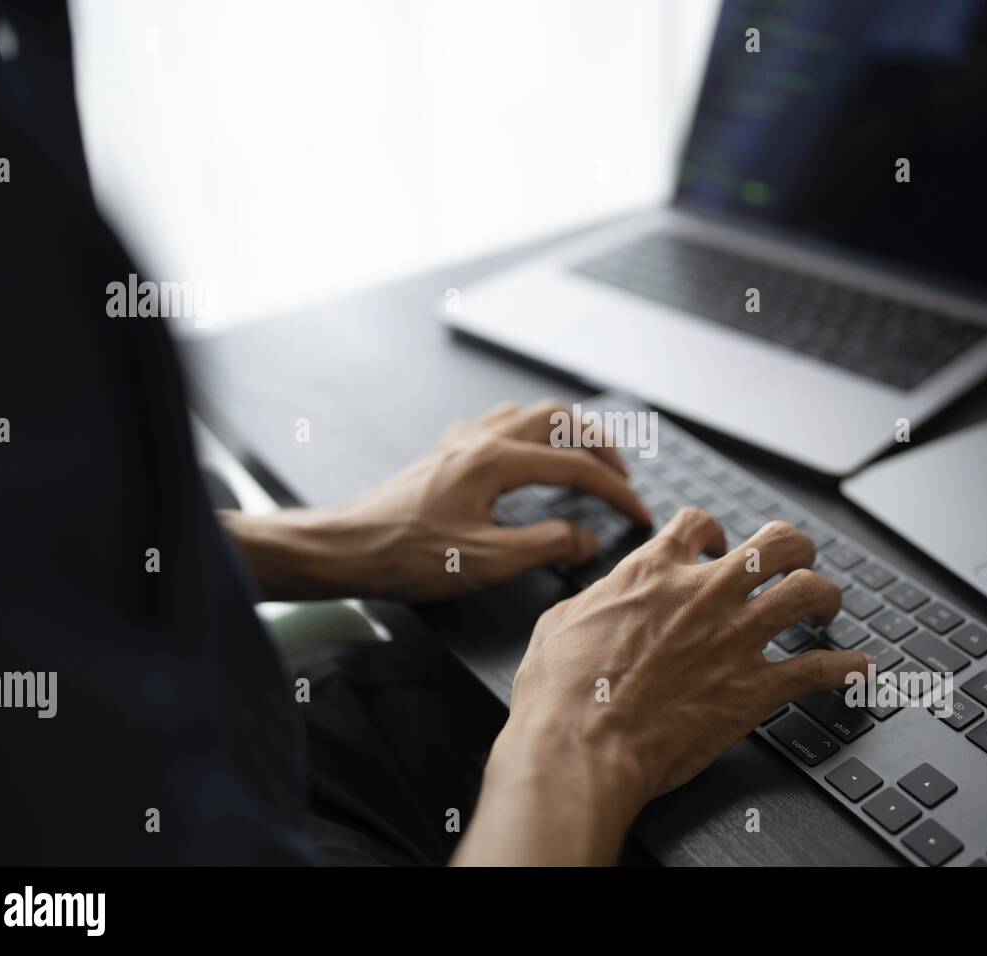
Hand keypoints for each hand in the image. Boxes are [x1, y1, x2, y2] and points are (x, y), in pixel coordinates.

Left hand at [220, 400, 651, 601]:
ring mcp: (461, 441)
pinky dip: (531, 435)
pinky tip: (530, 461)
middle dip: (599, 444)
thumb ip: (546, 545)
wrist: (347, 547)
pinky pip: (500, 424)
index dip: (615, 491)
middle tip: (620, 476)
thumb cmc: (409, 556)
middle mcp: (481, 439)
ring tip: (585, 462)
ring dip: (565, 432)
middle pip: (559, 418)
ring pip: (529, 414)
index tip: (639, 514)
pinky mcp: (446, 452)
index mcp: (497, 461)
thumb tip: (587, 538)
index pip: (576, 467)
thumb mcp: (487, 561)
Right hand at [454, 509, 871, 864]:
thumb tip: (597, 600)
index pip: (699, 523)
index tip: (717, 547)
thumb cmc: (560, 692)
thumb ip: (592, 600)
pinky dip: (847, 669)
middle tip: (793, 563)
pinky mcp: (755, 687)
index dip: (713, 532)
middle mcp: (704, 592)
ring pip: (808, 590)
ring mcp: (735, 637)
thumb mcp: (559, 622)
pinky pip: (821, 668)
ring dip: (825, 596)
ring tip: (827, 608)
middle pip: (776, 541)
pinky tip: (859, 670)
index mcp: (654, 571)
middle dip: (793, 547)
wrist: (580, 745)